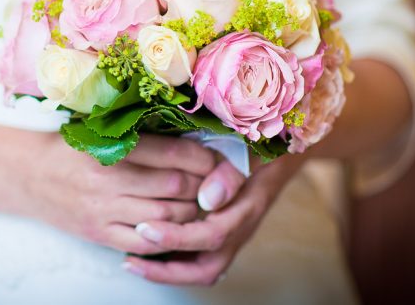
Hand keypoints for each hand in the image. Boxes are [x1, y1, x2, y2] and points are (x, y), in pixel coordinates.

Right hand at [26, 133, 216, 255]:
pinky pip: (144, 243)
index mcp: (110, 146)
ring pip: (166, 217)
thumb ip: (141, 134)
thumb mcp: (100, 129)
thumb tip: (192, 139)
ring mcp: (103, 210)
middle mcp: (108, 180)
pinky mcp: (99, 233)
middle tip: (214, 182)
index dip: (202, 158)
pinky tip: (175, 227)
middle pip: (175, 187)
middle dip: (202, 185)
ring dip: (190, 212)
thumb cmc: (68, 146)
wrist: (26, 174)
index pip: (172, 154)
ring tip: (198, 203)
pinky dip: (166, 237)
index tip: (216, 158)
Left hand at [122, 153, 305, 285]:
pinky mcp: (223, 231)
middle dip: (167, 269)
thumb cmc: (265, 142)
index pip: (212, 236)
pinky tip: (145, 251)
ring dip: (168, 271)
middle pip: (206, 267)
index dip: (177, 237)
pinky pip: (199, 257)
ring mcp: (232, 234)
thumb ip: (232, 171)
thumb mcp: (253, 148)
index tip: (145, 229)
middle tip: (131, 261)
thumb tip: (208, 199)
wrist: (283, 149)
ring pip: (202, 267)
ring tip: (132, 263)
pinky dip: (174, 259)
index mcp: (247, 208)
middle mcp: (240, 228)